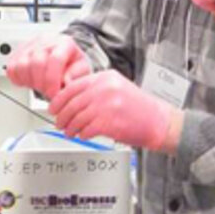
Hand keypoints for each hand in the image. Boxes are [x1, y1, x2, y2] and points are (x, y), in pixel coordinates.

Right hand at [7, 33, 90, 98]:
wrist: (64, 56)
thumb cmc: (73, 64)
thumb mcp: (83, 70)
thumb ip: (76, 76)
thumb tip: (66, 82)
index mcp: (65, 43)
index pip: (55, 59)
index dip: (53, 80)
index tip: (54, 93)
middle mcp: (46, 41)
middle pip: (37, 63)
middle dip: (42, 84)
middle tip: (48, 93)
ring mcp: (30, 45)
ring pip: (22, 65)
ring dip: (30, 82)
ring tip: (41, 86)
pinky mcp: (18, 52)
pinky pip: (12, 69)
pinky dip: (19, 79)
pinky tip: (31, 82)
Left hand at [49, 70, 175, 150]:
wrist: (160, 122)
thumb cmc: (142, 109)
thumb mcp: (119, 89)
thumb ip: (97, 90)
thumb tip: (74, 99)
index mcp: (106, 78)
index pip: (73, 86)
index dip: (59, 100)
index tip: (54, 107)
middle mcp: (105, 88)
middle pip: (72, 102)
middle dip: (62, 116)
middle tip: (59, 122)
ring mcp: (107, 105)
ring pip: (77, 117)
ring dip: (70, 127)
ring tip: (70, 132)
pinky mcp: (109, 122)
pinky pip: (86, 129)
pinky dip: (82, 134)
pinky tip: (83, 135)